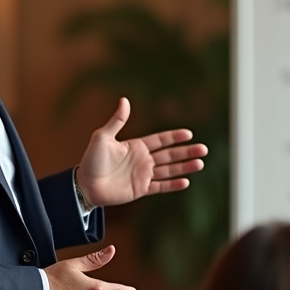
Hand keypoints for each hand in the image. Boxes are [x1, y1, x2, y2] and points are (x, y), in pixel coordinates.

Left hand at [76, 97, 207, 207]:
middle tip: (204, 149)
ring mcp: (143, 175)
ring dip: (185, 167)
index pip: (160, 140)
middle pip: (170, 154)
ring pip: (169, 170)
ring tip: (200, 163)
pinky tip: (185, 181)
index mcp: (136, 146)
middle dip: (187, 152)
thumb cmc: (91, 160)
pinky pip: (160, 186)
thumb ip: (117, 121)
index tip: (189, 134)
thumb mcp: (102, 137)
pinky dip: (172, 184)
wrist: (84, 185)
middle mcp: (143, 160)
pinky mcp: (141, 189)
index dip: (174, 137)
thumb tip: (125, 100)